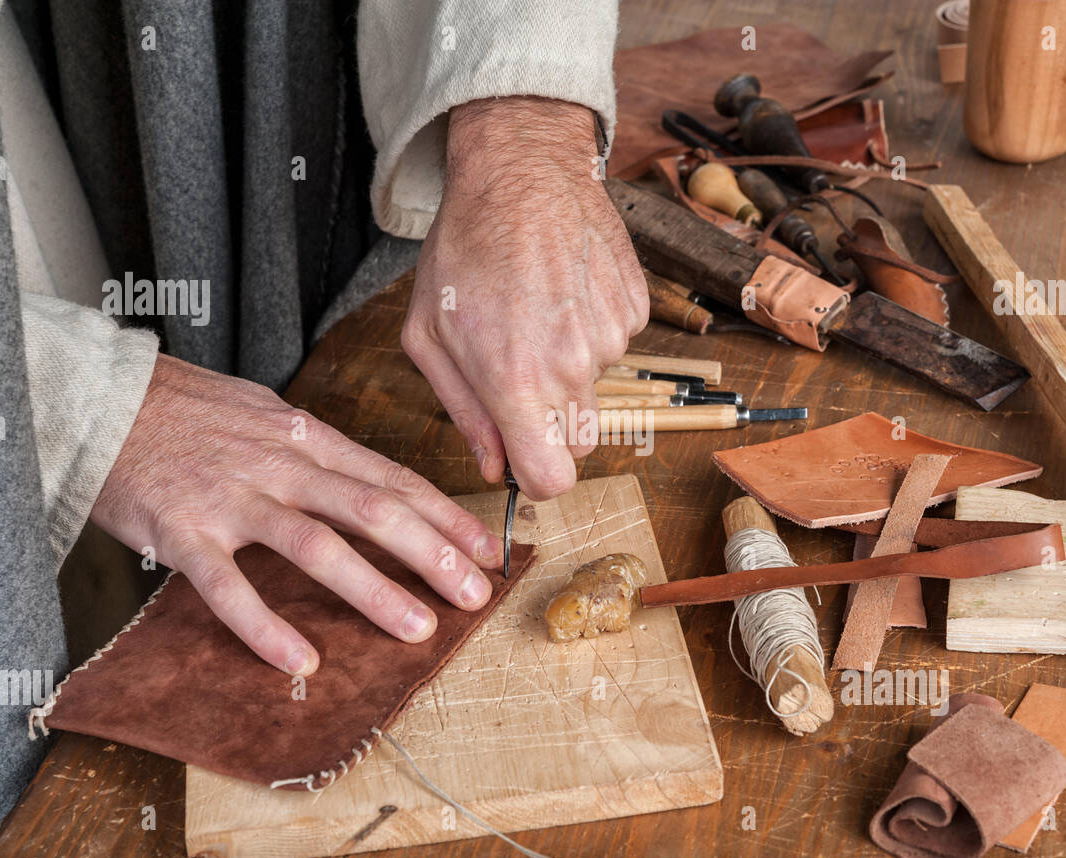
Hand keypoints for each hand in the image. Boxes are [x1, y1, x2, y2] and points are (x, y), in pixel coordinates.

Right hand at [89, 355, 504, 675]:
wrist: (99, 396)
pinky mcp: (183, 532)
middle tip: (474, 595)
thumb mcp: (267, 415)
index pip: (392, 478)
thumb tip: (372, 483)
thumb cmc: (189, 411)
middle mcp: (281, 465)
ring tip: (416, 628)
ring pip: (316, 545)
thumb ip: (318, 452)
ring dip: (373, 589)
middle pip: (372, 509)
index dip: (446, 516)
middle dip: (432, 554)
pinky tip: (301, 661)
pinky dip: (265, 627)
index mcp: (307, 438)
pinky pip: (229, 587)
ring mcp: (233, 498)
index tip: (487, 549)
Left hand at [401, 96, 647, 500]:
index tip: (523, 458)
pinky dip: (591, 330)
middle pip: (579, 444)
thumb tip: (494, 465)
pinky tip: (562, 291)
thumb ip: (463, 411)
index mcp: (516, 383)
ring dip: (568, 368)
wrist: (522, 171)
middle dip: (550, 427)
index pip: (552, 479)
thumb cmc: (465, 248)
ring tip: (535, 313)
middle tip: (519, 377)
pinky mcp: (635, 309)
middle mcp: (572, 368)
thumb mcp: (429, 335)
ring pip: (595, 389)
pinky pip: (615, 345)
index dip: (536, 477)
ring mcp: (612, 338)